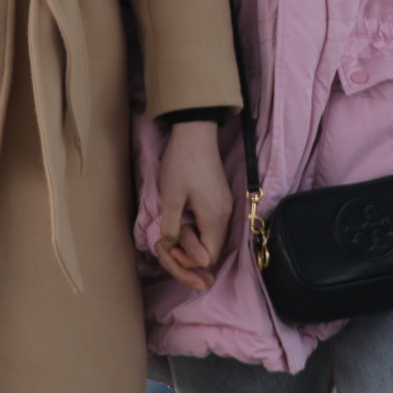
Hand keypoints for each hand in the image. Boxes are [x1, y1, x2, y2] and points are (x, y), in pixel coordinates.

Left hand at [153, 120, 231, 292]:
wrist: (195, 132)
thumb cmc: (181, 163)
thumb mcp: (170, 198)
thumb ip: (172, 228)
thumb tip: (170, 247)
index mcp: (214, 218)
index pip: (208, 258)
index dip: (186, 260)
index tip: (168, 244)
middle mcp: (225, 216)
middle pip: (212, 252)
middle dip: (188, 254)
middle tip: (167, 242)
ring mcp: (225, 208)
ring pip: (212, 240)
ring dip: (192, 243)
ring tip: (173, 232)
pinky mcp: (221, 200)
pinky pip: (212, 227)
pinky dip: (198, 232)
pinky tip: (183, 223)